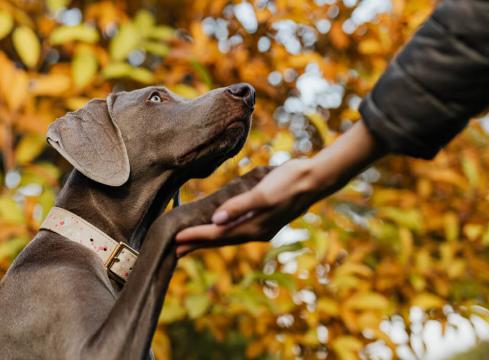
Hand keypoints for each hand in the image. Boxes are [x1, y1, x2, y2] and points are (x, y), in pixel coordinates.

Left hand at [174, 159, 324, 255]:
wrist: (316, 179)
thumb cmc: (289, 182)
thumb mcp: (263, 192)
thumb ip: (240, 206)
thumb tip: (216, 220)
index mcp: (255, 227)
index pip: (218, 234)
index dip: (196, 236)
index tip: (175, 238)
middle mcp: (256, 231)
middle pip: (220, 241)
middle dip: (196, 244)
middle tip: (172, 250)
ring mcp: (261, 227)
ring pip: (227, 236)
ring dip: (206, 240)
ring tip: (188, 243)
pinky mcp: (264, 219)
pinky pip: (236, 230)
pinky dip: (221, 231)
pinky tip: (215, 229)